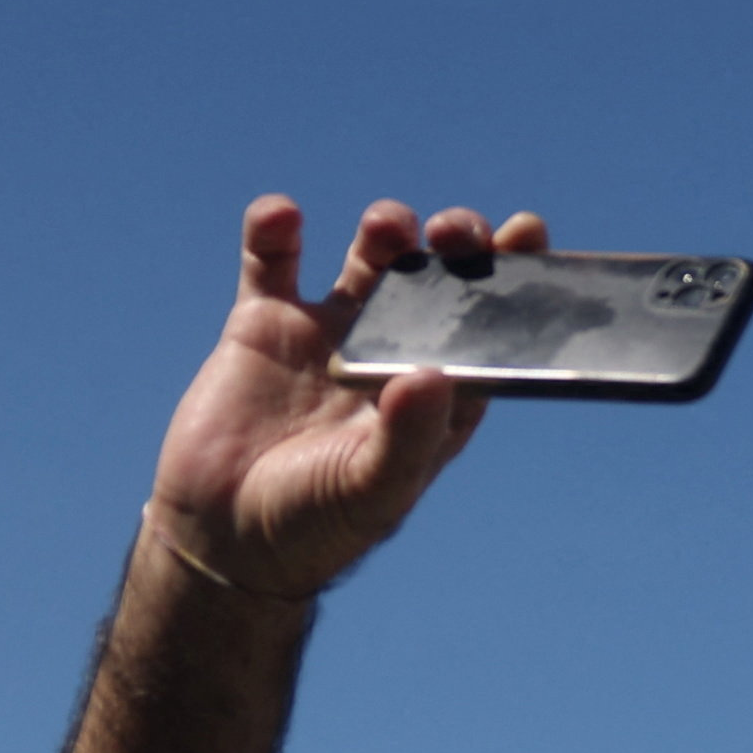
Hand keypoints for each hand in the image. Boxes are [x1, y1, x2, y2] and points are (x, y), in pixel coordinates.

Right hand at [142, 196, 546, 600]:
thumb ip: (406, 438)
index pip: (490, 330)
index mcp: (438, 397)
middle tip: (452, 230)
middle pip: (438, 281)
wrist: (226, 536)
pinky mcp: (265, 324)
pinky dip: (274, 229)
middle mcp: (392, 355)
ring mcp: (330, 334)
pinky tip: (282, 216)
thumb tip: (432, 376)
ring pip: (370, 259)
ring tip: (386, 225)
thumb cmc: (316, 525)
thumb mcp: (371, 491)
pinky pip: (272, 260)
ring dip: (385, 229)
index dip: (512, 278)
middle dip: (453, 245)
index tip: (526, 230)